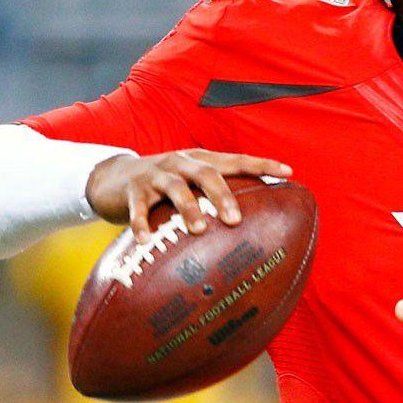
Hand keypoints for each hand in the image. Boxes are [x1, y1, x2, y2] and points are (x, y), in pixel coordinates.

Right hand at [86, 149, 291, 242]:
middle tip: (235, 219)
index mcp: (201, 160)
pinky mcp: (133, 190)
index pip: (237, 160)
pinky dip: (142, 224)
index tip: (288, 172)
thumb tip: (254, 227)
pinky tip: (146, 241)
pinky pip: (138, 208)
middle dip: (223, 195)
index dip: (262, 164)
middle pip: (207, 173)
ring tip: (199, 229)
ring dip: (189, 207)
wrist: (114, 178)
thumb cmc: (165, 187)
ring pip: (175, 187)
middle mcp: (181, 162)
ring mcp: (156, 174)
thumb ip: (215, 198)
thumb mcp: (191, 184)